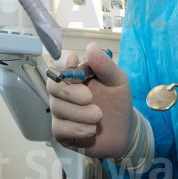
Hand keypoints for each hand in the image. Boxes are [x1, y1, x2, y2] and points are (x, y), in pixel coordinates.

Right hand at [47, 43, 133, 158]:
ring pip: (58, 108)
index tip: (72, 62)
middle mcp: (64, 91)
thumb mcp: (117, 80)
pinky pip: (60, 129)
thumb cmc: (117, 101)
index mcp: (76, 75)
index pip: (60, 63)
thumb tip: (91, 47)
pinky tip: (91, 129)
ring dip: (81, 113)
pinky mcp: (61, 132)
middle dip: (71, 92)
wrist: (124, 131)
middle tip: (89, 97)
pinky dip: (78, 129)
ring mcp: (61, 111)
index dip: (62, 62)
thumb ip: (105, 65)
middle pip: (53, 86)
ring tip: (98, 116)